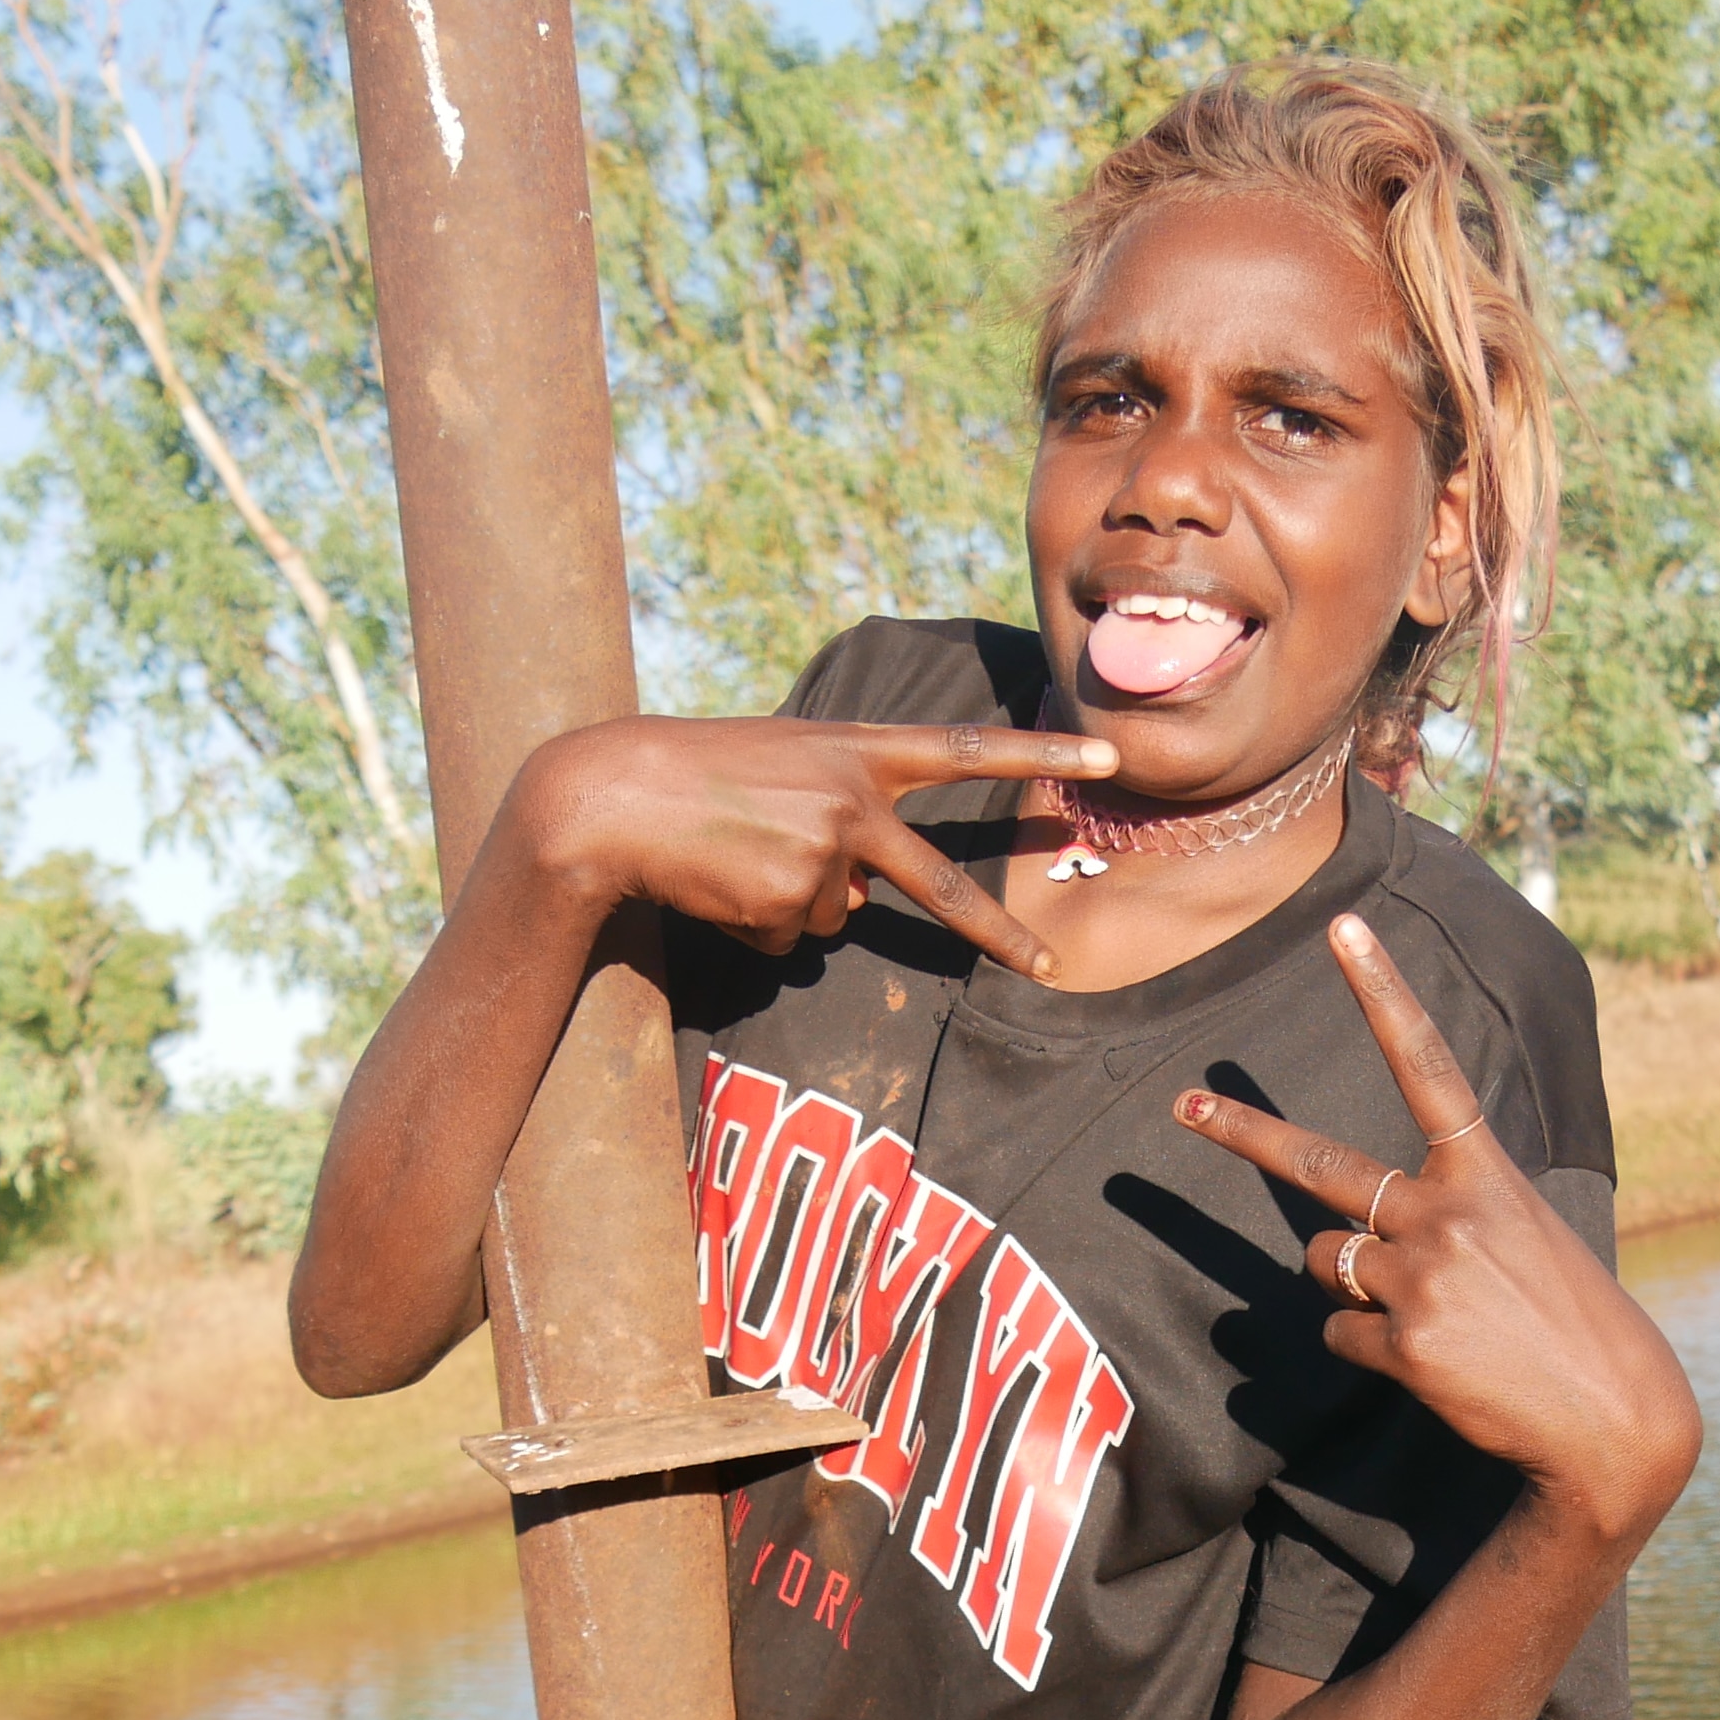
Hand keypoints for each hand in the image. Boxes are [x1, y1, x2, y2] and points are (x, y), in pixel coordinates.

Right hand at [523, 715, 1117, 981]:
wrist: (613, 796)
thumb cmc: (694, 777)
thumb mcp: (785, 770)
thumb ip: (842, 816)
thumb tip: (865, 898)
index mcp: (856, 750)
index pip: (966, 749)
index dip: (1040, 751)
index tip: (1106, 754)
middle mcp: (853, 800)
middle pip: (940, 884)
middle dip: (999, 936)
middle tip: (1050, 969)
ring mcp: (825, 853)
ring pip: (836, 916)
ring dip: (787, 903)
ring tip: (732, 859)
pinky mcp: (790, 900)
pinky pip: (788, 939)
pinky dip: (753, 924)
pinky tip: (717, 884)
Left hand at [1176, 913, 1701, 1545]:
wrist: (1614, 1419)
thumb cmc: (1573, 1324)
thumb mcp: (1527, 1236)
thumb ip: (1452, 1212)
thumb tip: (1359, 1238)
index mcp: (1486, 1173)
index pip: (1424, 1063)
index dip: (1383, 991)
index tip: (1342, 928)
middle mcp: (1446, 1213)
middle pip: (1319, 1164)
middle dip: (1243, 1134)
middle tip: (1183, 1105)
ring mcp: (1420, 1277)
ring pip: (1326, 1262)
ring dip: (1352, 1283)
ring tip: (1430, 1312)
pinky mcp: (1404, 1342)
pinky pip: (1340, 1332)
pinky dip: (1369, 1346)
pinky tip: (1433, 1361)